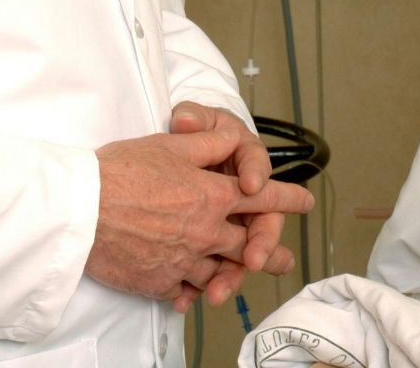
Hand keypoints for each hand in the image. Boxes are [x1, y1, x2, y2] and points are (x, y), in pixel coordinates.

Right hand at [84, 119, 310, 309]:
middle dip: (269, 251)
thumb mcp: (171, 144)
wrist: (80, 208)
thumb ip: (208, 143)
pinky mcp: (160, 281)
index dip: (288, 199)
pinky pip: (184, 291)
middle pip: (248, 244)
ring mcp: (185, 260)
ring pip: (219, 272)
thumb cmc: (121, 171)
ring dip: (230, 276)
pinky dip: (189, 292)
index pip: (263, 197)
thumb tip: (231, 140)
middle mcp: (206, 230)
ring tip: (238, 282)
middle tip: (283, 259)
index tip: (305, 202)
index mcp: (214, 195)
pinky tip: (190, 295)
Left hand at [169, 103, 304, 277]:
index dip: (257, 174)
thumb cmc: (189, 139)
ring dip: (230, 276)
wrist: (158, 168)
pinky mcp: (200, 252)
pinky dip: (196, 288)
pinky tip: (185, 299)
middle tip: (254, 259)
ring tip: (217, 293)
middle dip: (262, 244)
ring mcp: (223, 230)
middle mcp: (241, 203)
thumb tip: (187, 121)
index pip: (259, 170)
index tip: (250, 184)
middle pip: (259, 225)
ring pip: (236, 257)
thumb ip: (195, 121)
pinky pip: (206, 274)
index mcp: (244, 169)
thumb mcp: (192, 120)